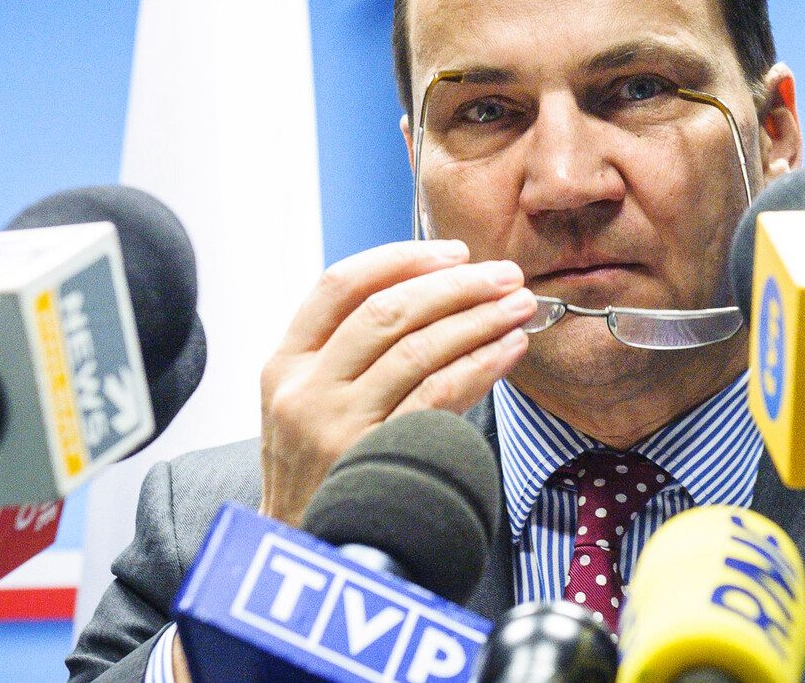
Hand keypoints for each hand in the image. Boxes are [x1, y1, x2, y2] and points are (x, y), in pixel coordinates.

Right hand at [258, 240, 534, 526]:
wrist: (303, 552)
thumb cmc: (319, 473)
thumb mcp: (307, 404)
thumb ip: (350, 351)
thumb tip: (436, 293)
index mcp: (286, 363)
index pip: (340, 285)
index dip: (402, 259)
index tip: (453, 251)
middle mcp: (305, 388)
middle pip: (388, 310)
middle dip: (457, 285)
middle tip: (505, 275)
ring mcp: (337, 425)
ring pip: (419, 348)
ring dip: (479, 320)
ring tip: (518, 306)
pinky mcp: (375, 457)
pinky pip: (440, 395)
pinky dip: (481, 365)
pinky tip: (509, 351)